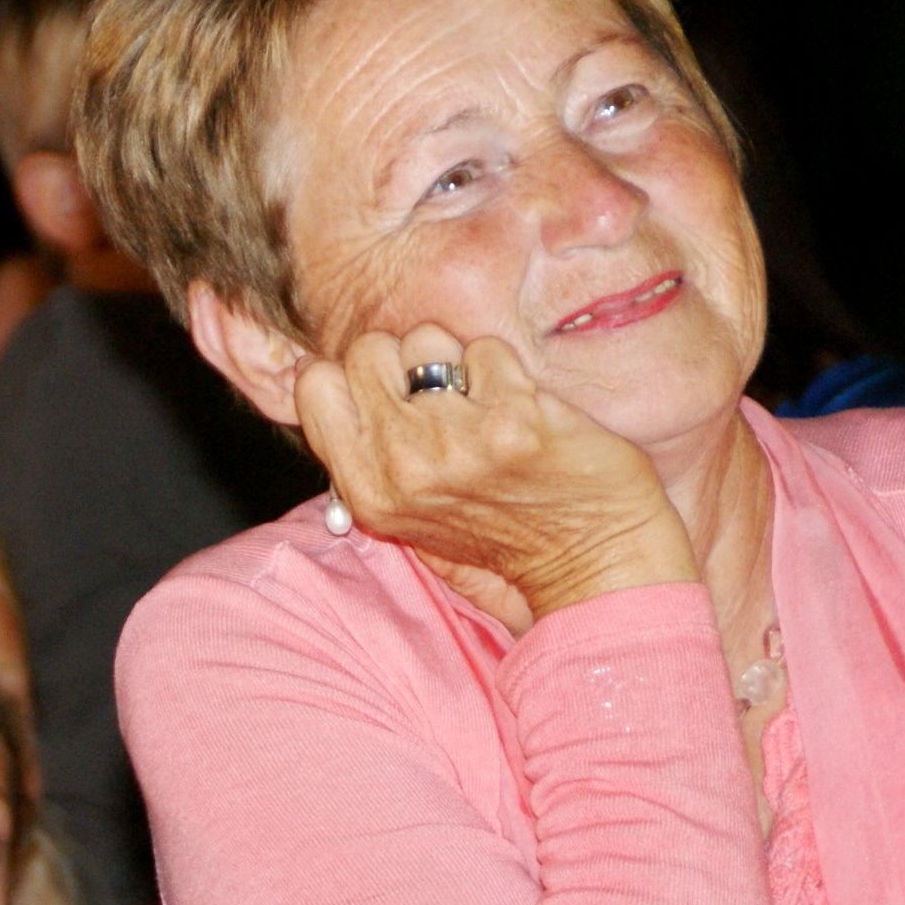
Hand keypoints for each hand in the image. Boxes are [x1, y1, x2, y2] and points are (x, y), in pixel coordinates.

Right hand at [295, 325, 695, 620]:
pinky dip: (507, 372)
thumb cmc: (497, 535)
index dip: (353, 378)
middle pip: (368, 351)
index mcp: (366, 491)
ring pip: (427, 341)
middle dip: (403, 362)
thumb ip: (364, 453)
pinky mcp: (514, 421)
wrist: (589, 563)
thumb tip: (324, 374)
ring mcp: (457, 443)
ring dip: (456, 363)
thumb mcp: (403, 515)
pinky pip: (487, 351)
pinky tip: (521, 411)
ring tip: (482, 407)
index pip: (315, 386)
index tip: (387, 395)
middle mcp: (402, 468)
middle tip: (440, 400)